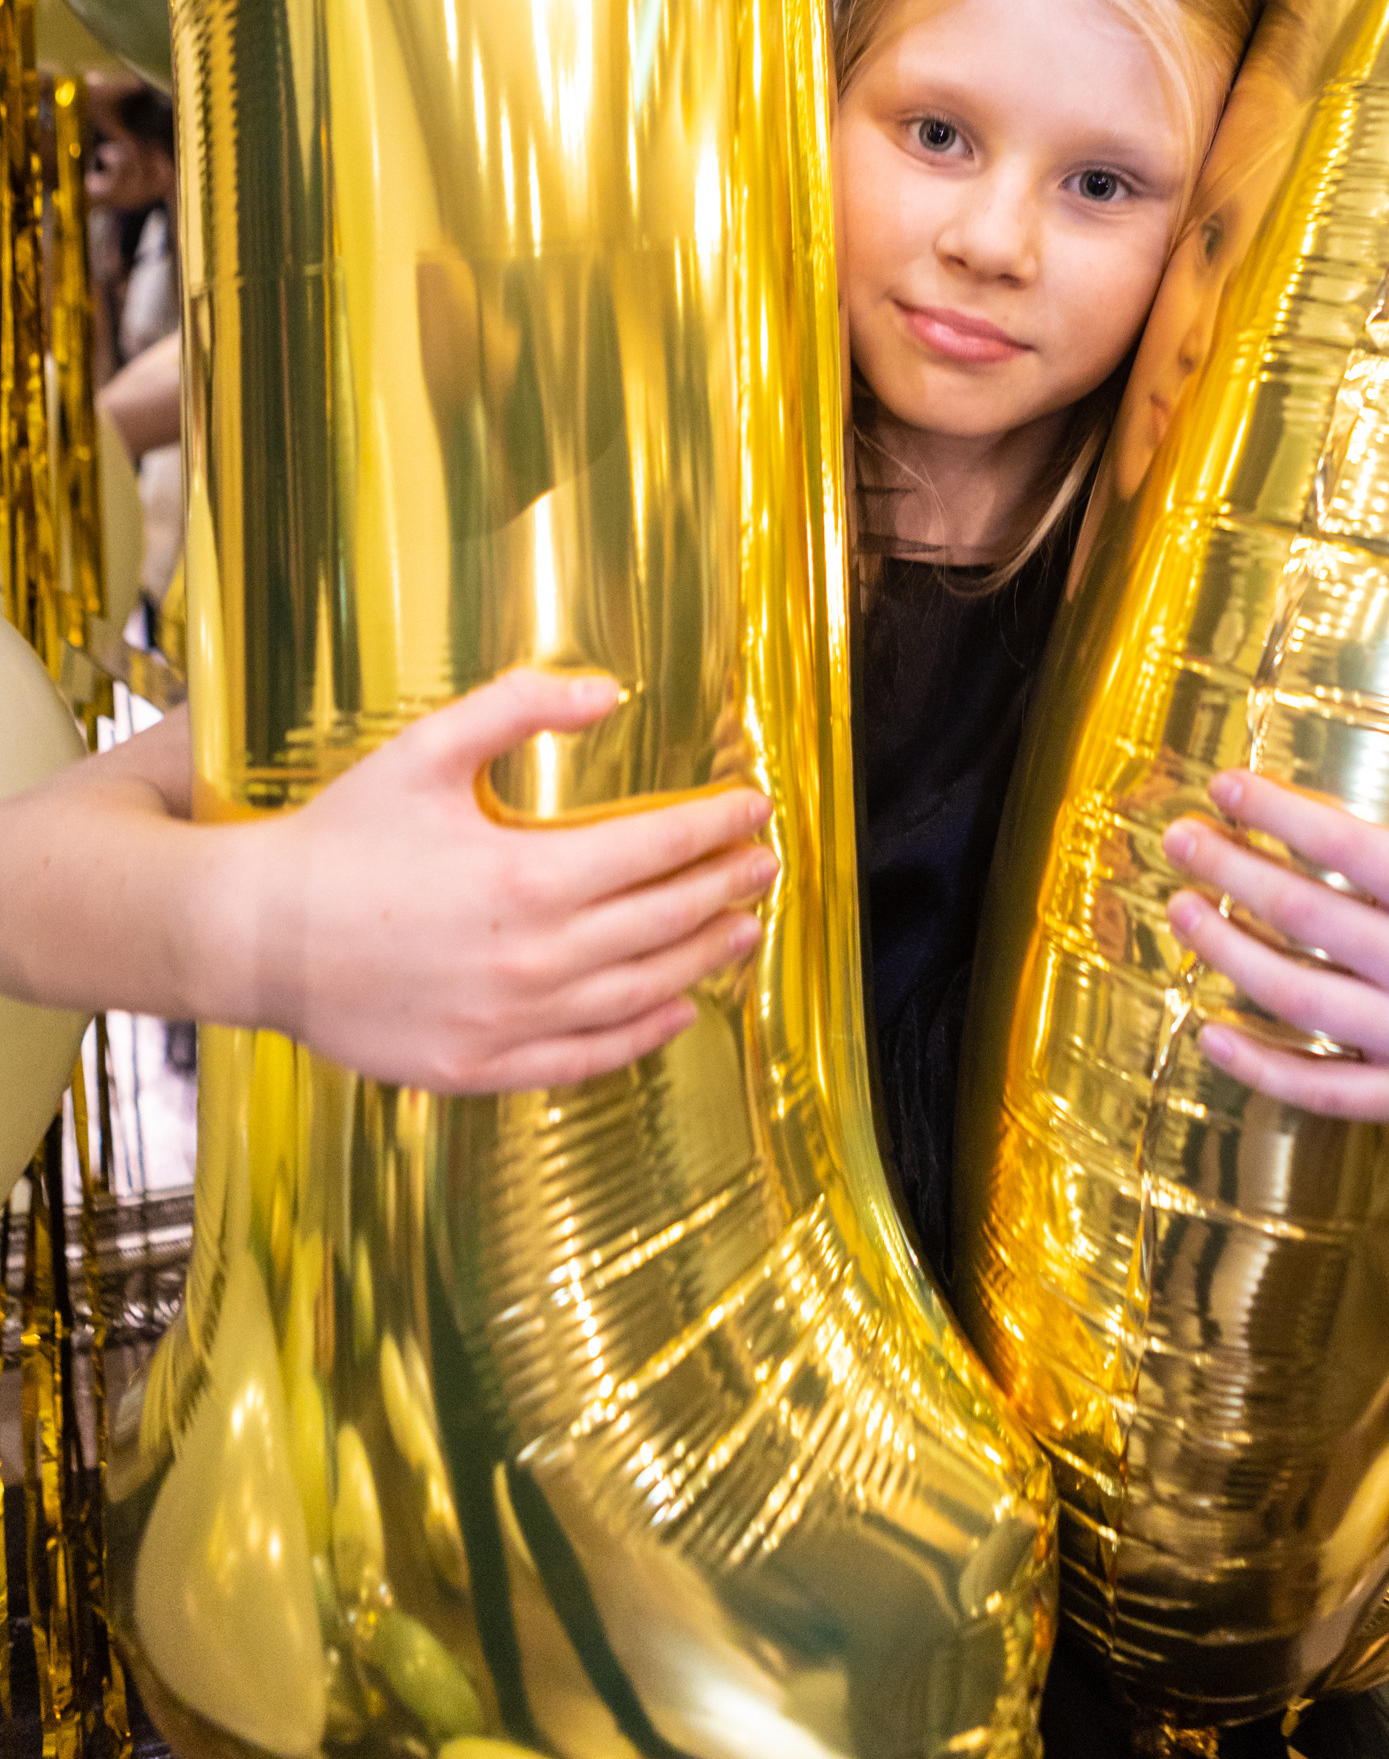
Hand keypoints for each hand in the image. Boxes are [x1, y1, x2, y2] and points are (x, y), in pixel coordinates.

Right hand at [222, 670, 777, 1094]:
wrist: (255, 935)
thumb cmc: (341, 837)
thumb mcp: (427, 750)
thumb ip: (522, 707)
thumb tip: (610, 692)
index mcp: (528, 875)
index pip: (658, 847)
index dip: (716, 826)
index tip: (754, 808)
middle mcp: (533, 956)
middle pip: (664, 920)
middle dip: (725, 887)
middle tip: (763, 864)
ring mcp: (511, 1019)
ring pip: (640, 992)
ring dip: (702, 959)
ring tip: (741, 929)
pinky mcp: (481, 1066)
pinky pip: (588, 1057)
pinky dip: (644, 1035)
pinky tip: (677, 1010)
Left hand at [1162, 739, 1388, 1228]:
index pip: (1350, 848)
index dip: (1278, 813)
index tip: (1225, 784)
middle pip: (1307, 915)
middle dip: (1230, 870)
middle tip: (1179, 839)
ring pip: (1298, 998)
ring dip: (1226, 952)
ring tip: (1179, 912)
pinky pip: (1320, 1089)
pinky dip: (1258, 1067)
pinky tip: (1210, 1032)